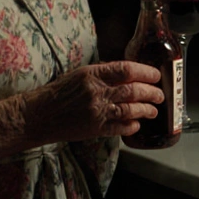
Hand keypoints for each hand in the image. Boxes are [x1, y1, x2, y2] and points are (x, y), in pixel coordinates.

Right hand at [26, 61, 162, 141]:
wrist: (39, 115)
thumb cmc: (58, 92)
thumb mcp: (79, 74)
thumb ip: (103, 72)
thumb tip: (127, 72)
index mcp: (92, 74)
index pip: (126, 69)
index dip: (145, 72)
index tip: (155, 75)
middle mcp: (96, 92)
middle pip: (133, 90)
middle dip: (151, 93)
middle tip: (159, 95)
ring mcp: (96, 112)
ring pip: (130, 109)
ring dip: (146, 110)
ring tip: (153, 110)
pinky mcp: (94, 129)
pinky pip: (120, 128)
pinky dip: (131, 126)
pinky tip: (137, 124)